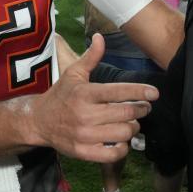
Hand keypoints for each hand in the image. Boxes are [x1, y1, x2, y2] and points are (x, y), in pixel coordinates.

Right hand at [29, 34, 158, 162]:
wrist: (38, 122)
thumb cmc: (60, 96)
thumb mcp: (73, 74)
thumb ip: (90, 57)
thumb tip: (100, 37)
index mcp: (85, 93)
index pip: (119, 92)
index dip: (140, 92)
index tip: (154, 93)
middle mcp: (85, 114)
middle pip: (126, 114)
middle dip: (141, 110)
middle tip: (144, 108)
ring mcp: (84, 135)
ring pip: (123, 133)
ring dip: (133, 128)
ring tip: (131, 123)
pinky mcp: (83, 152)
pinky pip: (113, 154)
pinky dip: (123, 148)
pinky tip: (121, 140)